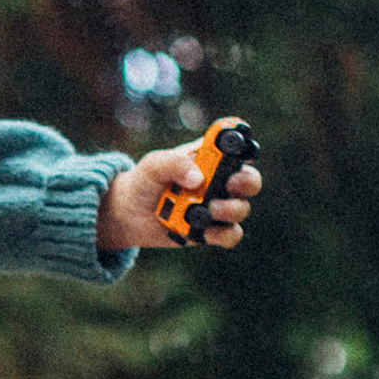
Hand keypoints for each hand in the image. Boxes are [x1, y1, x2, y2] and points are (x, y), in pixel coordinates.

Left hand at [101, 141, 262, 252]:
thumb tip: (198, 179)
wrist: (128, 214)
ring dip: (230, 209)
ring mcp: (217, 206)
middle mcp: (218, 181)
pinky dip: (223, 234)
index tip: (238, 149)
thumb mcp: (153, 165)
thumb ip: (174, 164)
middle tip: (230, 184)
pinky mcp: (211, 231)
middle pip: (250, 179)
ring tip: (208, 209)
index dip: (243, 144)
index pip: (235, 146)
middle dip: (247, 182)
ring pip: (242, 208)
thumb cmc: (144, 181)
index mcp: (208, 157)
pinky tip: (205, 232)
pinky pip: (231, 234)